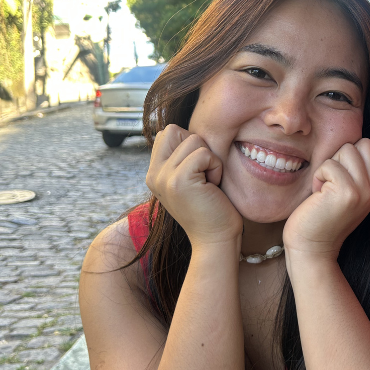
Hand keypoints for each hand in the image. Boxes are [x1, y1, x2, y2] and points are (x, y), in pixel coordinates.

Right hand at [146, 125, 242, 250]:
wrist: (215, 240)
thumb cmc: (212, 208)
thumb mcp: (191, 180)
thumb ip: (181, 158)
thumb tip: (187, 131)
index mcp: (154, 173)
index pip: (167, 132)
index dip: (189, 144)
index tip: (197, 171)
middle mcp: (153, 174)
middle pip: (174, 130)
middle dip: (197, 147)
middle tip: (203, 175)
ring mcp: (163, 177)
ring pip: (193, 140)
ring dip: (210, 160)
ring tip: (208, 184)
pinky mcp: (178, 181)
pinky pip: (204, 153)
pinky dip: (215, 167)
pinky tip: (212, 187)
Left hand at [283, 138, 369, 262]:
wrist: (312, 249)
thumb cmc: (320, 218)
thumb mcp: (346, 194)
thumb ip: (355, 173)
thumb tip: (351, 144)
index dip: (349, 157)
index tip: (337, 180)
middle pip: (363, 144)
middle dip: (340, 157)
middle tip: (330, 182)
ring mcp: (363, 191)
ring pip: (347, 149)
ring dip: (329, 166)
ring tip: (324, 189)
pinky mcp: (347, 192)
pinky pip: (329, 164)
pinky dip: (318, 176)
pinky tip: (317, 195)